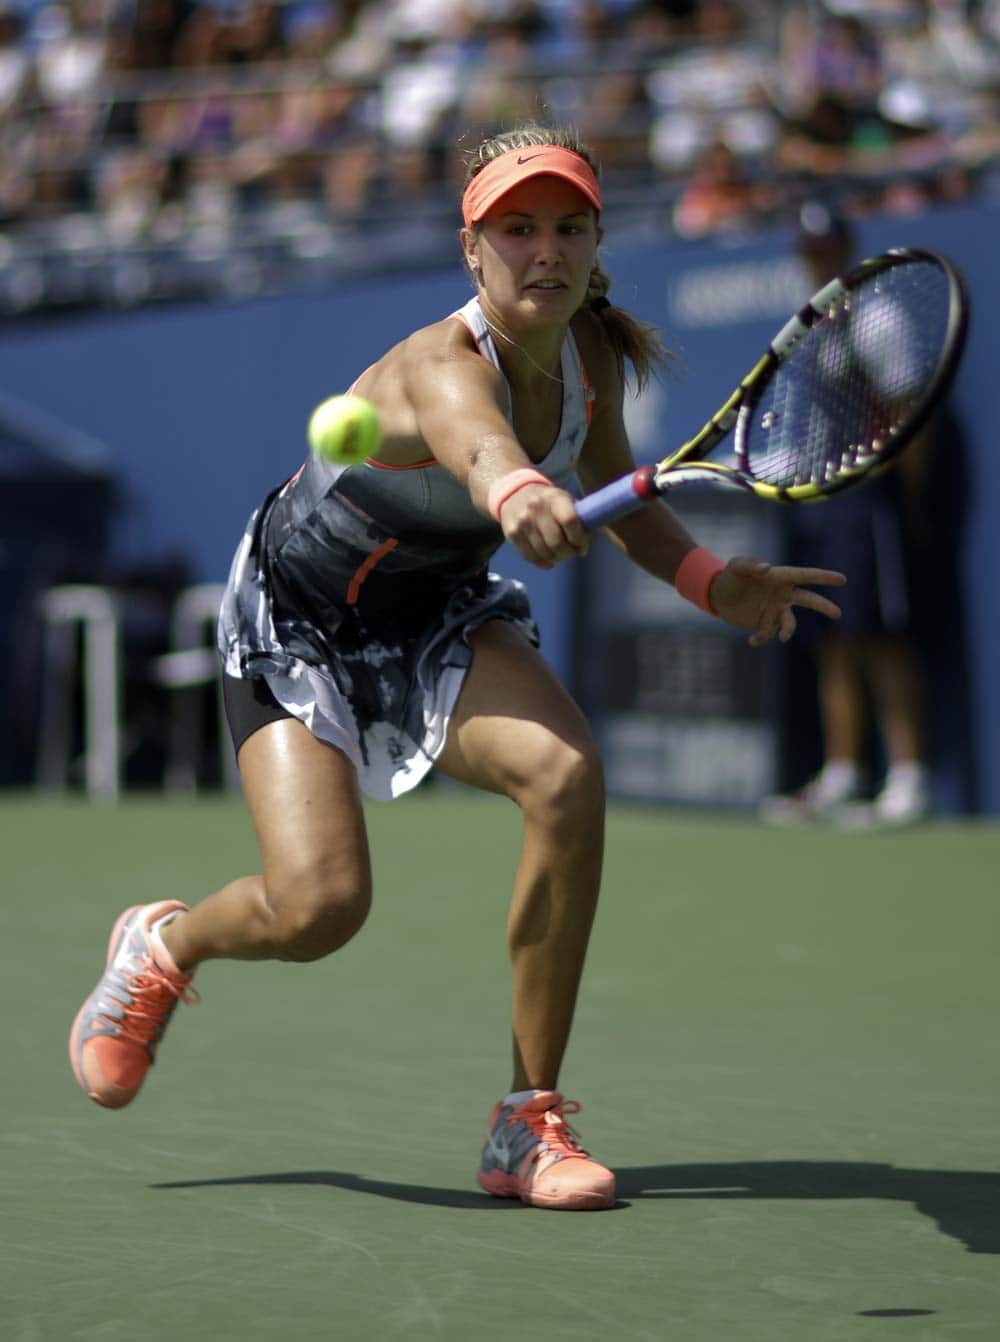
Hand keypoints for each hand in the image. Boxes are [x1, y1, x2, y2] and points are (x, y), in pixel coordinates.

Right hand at [499, 483, 590, 568]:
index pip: (570, 521)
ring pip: (545, 553)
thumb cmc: (549, 502)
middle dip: (568, 552)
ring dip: (557, 558)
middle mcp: (536, 508)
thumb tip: (585, 545)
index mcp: (554, 497)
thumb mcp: (565, 500)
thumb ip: (580, 520)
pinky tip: (549, 559)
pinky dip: (544, 563)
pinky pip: (531, 557)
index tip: (582, 545)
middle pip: (557, 543)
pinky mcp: (512, 534)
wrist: (515, 493)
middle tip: (572, 552)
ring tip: (561, 554)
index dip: (579, 538)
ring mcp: (522, 522)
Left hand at [709, 555, 845, 646]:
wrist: (718, 595)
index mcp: (780, 577)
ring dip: (789, 631)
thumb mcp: (736, 566)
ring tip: (783, 637)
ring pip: (791, 622)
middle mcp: (783, 594)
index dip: (823, 577)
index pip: (806, 576)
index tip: (842, 579)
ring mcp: (775, 609)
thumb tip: (767, 568)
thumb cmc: (730, 576)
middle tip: (838, 613)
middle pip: (809, 600)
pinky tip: (751, 641)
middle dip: (823, 606)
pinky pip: (769, 634)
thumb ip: (750, 565)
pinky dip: (762, 639)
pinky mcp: (765, 623)